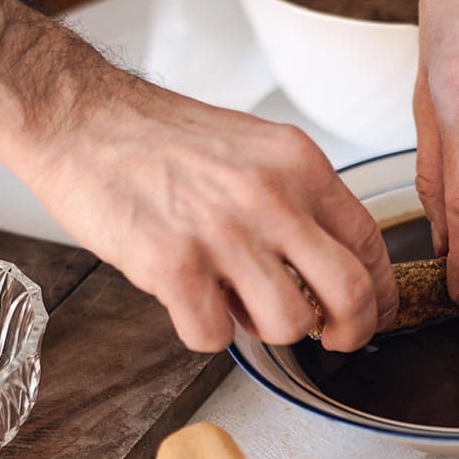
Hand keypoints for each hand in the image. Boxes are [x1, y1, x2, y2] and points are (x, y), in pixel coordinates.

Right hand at [16, 71, 396, 352]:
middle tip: (332, 341)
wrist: (78, 117)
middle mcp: (270, 197)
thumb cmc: (157, 138)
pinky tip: (188, 301)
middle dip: (350, 333)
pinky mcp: (173, 265)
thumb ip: (294, 201)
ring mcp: (223, 232)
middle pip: (349, 292)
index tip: (371, 314)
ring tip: (236, 303)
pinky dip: (205, 332)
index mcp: (298, 164)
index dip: (379, 293)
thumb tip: (322, 271)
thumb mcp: (252, 149)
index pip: (369, 242)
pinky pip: (215, 336)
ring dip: (267, 331)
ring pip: (288, 324)